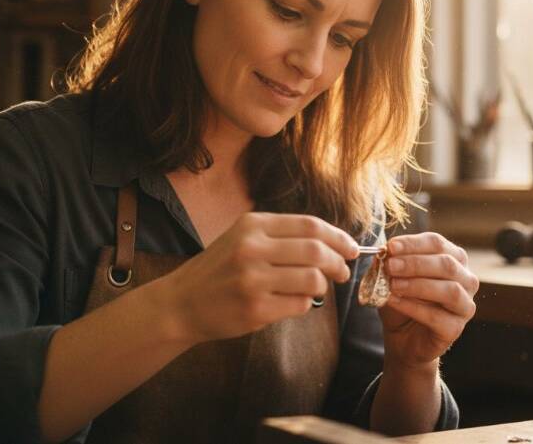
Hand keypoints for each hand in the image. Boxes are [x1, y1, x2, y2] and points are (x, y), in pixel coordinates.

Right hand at [161, 213, 358, 342]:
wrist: (181, 302)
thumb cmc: (219, 269)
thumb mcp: (243, 238)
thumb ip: (281, 236)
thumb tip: (332, 243)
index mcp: (252, 224)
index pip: (310, 225)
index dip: (338, 237)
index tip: (351, 248)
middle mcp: (252, 248)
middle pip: (316, 251)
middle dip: (338, 262)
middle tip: (343, 272)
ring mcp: (252, 279)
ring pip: (312, 279)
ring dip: (323, 285)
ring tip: (316, 288)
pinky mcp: (255, 308)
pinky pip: (300, 304)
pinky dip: (305, 303)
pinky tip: (294, 302)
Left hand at [378, 232, 478, 367]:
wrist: (402, 336)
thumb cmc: (402, 299)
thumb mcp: (393, 276)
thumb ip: (392, 262)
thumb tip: (385, 251)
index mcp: (453, 258)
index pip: (437, 243)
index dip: (413, 243)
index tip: (390, 246)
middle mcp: (465, 279)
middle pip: (446, 264)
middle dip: (415, 263)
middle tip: (390, 265)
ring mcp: (464, 305)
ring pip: (450, 290)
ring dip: (417, 285)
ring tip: (393, 285)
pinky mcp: (455, 328)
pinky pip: (438, 316)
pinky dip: (413, 307)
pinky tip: (394, 301)